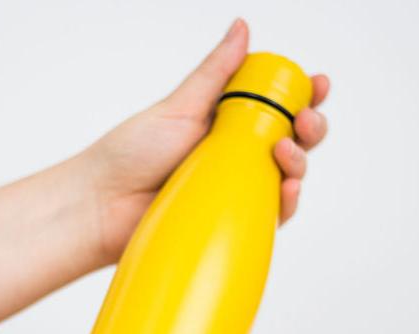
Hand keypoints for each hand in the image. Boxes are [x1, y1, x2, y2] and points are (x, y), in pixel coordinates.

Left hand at [83, 18, 329, 264]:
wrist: (102, 206)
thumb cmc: (129, 154)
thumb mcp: (178, 107)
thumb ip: (214, 73)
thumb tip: (242, 28)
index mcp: (225, 123)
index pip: (274, 106)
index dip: (302, 95)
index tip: (316, 85)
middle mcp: (234, 155)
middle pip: (289, 140)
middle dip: (309, 127)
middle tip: (303, 122)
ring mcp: (233, 189)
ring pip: (285, 177)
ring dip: (299, 163)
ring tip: (284, 154)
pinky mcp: (229, 220)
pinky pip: (269, 214)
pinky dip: (286, 203)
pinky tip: (287, 191)